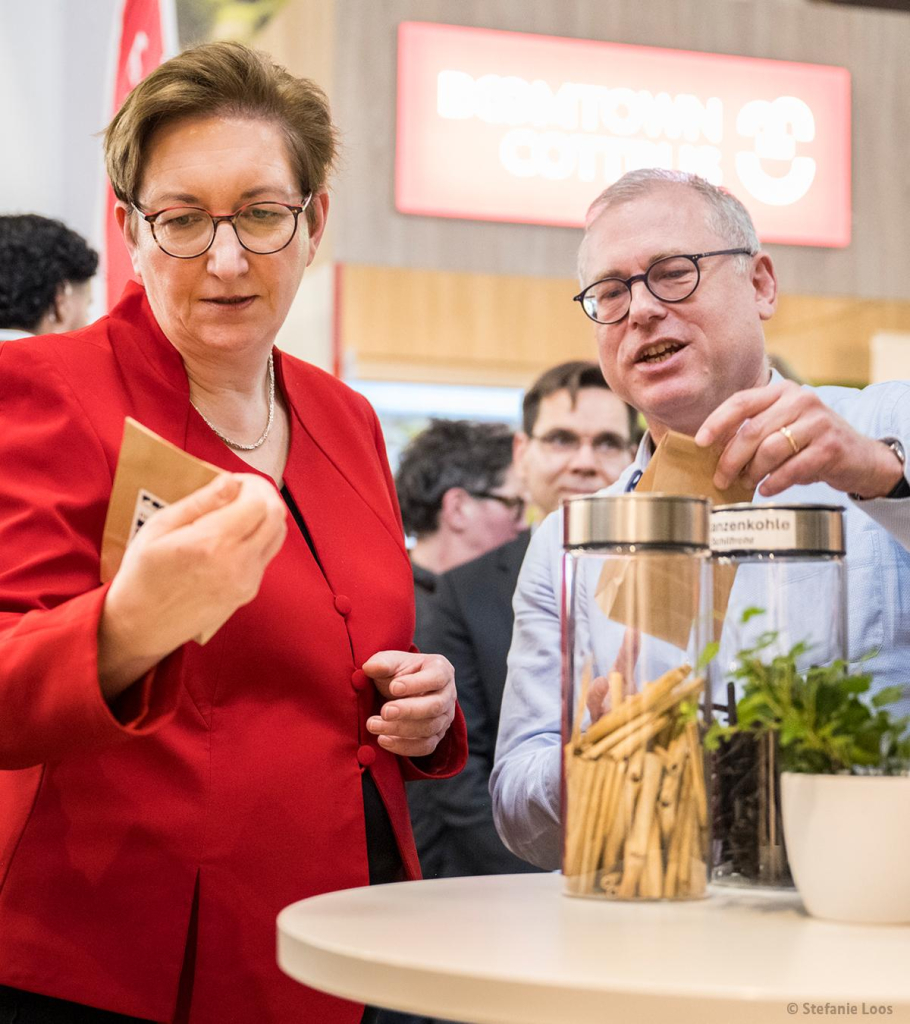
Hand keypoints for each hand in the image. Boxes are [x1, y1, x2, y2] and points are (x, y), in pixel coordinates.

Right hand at [99, 472, 287, 696]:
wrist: (142, 625)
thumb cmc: (143, 573)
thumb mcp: (159, 528)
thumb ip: (200, 502)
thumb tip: (230, 481)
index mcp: (213, 543)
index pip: (259, 502)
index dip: (250, 485)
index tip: (233, 483)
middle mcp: (237, 563)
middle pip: (276, 516)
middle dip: (263, 496)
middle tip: (240, 492)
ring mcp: (247, 581)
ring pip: (277, 535)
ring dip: (265, 517)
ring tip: (237, 512)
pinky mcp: (248, 593)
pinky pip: (266, 555)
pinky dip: (258, 538)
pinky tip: (232, 538)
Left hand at [362, 650, 455, 757]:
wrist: (401, 691)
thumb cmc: (398, 673)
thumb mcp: (390, 662)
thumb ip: (382, 663)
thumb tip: (370, 667)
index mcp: (441, 670)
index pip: (436, 678)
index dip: (416, 684)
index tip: (393, 688)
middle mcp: (448, 695)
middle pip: (434, 706)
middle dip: (408, 711)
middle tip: (384, 712)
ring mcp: (445, 717)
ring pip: (429, 728)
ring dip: (399, 729)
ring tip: (373, 725)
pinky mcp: (436, 736)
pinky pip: (425, 747)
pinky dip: (404, 747)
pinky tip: (383, 740)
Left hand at [695, 379, 903, 498]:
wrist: (858, 456)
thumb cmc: (808, 443)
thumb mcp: (781, 426)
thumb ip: (752, 429)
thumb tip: (711, 448)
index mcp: (782, 391)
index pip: (741, 402)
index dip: (716, 422)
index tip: (699, 442)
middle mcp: (801, 400)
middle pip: (752, 431)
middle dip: (730, 459)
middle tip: (720, 478)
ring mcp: (818, 422)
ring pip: (770, 450)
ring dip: (753, 472)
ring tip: (746, 483)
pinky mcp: (831, 446)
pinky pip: (792, 468)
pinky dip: (775, 482)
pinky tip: (766, 489)